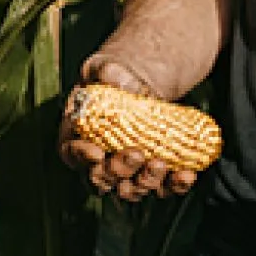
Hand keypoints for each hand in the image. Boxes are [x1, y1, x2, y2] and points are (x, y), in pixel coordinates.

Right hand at [58, 57, 201, 201]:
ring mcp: (127, 169)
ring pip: (129, 189)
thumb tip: (124, 82)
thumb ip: (108, 71)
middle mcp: (99, 158)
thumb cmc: (118, 75)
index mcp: (78, 132)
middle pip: (99, 178)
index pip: (69, 152)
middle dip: (117, 171)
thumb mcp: (107, 65)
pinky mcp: (153, 172)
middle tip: (136, 154)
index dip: (80, 157)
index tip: (96, 152)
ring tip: (161, 163)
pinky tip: (186, 174)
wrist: (145, 81)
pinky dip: (174, 185)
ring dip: (145, 182)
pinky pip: (162, 187)